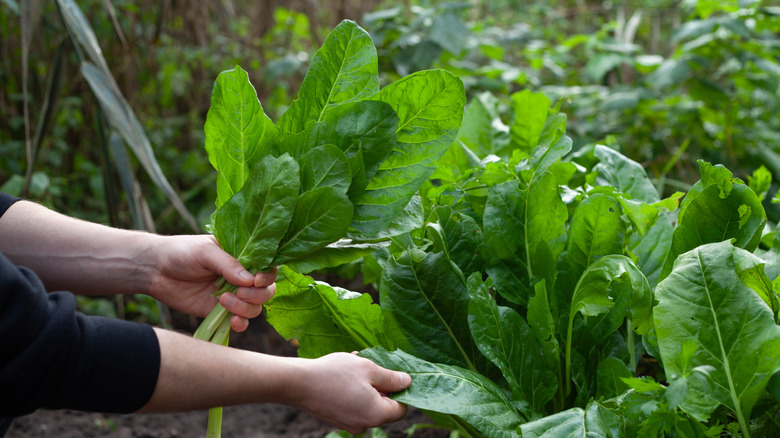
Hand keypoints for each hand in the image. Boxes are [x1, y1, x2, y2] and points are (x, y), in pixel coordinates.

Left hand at [148, 235, 276, 331]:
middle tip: (239, 292)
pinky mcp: (220, 311)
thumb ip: (228, 265)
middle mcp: (241, 277)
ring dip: (245, 308)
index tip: (256, 280)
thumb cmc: (181, 252)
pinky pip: (240, 321)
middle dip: (257, 295)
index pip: (267, 267)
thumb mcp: (205, 252)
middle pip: (266, 290)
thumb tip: (250, 280)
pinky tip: (231, 321)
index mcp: (242, 256)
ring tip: (222, 301)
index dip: (267, 276)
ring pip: (255, 308)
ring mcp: (233, 295)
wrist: (154, 270)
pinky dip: (240, 324)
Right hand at [292, 352, 410, 433]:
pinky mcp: (336, 419)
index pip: (401, 409)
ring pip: (367, 404)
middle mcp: (364, 425)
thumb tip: (407, 382)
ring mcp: (348, 424)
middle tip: (370, 366)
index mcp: (376, 415)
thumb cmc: (335, 373)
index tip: (392, 374)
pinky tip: (342, 375)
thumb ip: (391, 377)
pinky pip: (353, 405)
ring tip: (354, 366)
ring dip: (365, 386)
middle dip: (380, 386)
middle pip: (383, 407)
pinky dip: (352, 392)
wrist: (297, 383)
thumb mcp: (369, 368)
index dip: (401, 391)